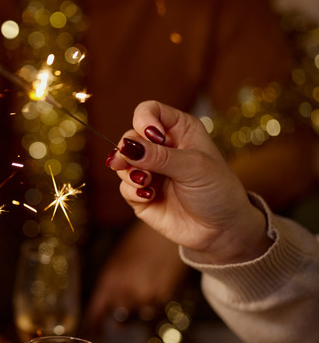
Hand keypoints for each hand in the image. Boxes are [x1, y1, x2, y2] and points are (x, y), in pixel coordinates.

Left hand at [85, 221, 187, 330]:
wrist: (168, 232)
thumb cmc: (139, 242)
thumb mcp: (117, 261)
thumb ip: (111, 285)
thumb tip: (108, 304)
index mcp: (109, 280)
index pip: (97, 311)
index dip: (95, 323)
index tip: (95, 331)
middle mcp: (126, 291)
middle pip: (119, 318)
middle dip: (121, 316)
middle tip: (125, 307)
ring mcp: (146, 296)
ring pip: (140, 316)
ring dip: (140, 309)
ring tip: (145, 289)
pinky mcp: (166, 297)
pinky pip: (157, 310)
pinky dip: (156, 304)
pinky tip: (157, 288)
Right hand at [107, 100, 270, 264]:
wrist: (221, 230)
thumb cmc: (217, 191)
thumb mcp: (194, 167)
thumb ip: (160, 156)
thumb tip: (126, 147)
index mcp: (179, 130)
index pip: (150, 112)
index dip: (144, 119)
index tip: (151, 136)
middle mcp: (161, 148)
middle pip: (129, 136)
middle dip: (129, 150)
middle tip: (131, 162)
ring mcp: (149, 171)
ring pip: (122, 162)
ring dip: (130, 172)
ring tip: (146, 183)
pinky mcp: (140, 195)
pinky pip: (123, 186)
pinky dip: (132, 190)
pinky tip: (150, 197)